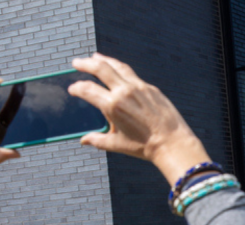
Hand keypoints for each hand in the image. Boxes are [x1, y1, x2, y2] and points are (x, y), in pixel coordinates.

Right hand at [69, 53, 210, 185]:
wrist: (172, 143)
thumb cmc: (144, 146)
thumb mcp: (117, 144)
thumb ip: (98, 140)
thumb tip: (83, 140)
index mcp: (112, 106)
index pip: (88, 90)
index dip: (77, 88)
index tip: (72, 89)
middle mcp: (124, 92)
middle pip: (100, 68)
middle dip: (85, 63)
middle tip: (76, 62)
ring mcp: (139, 87)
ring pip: (117, 66)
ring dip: (103, 60)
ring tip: (94, 57)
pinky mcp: (150, 88)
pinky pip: (131, 74)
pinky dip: (120, 69)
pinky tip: (117, 69)